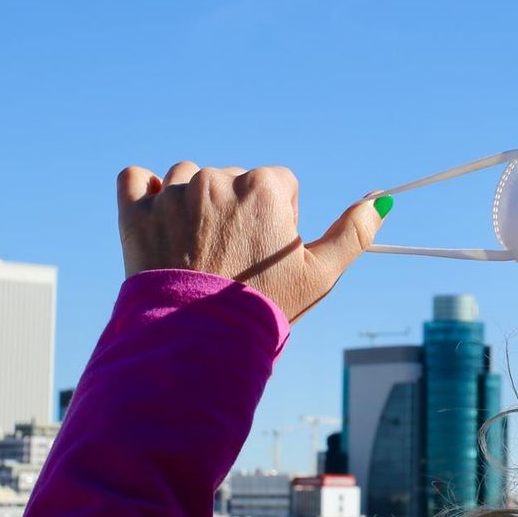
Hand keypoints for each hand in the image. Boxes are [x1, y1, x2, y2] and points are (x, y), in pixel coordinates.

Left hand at [116, 162, 388, 322]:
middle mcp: (217, 179)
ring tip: (198, 247)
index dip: (279, 218)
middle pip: (233, 179)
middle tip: (234, 258)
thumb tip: (382, 201)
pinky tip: (159, 219)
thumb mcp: (321, 274)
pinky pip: (135, 178)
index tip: (268, 252)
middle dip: (236, 210)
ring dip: (192, 201)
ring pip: (186, 177)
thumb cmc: (266, 305)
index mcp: (264, 186)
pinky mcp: (135, 211)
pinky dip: (145, 192)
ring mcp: (173, 193)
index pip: (278, 183)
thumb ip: (354, 233)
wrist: (199, 340)